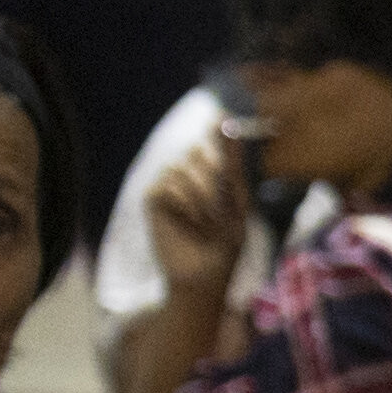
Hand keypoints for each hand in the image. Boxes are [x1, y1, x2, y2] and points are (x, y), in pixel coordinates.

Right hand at [143, 127, 254, 299]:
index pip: (215, 144)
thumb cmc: (226, 244)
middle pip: (196, 153)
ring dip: (198, 195)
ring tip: (204, 221)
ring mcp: (170, 187)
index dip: (217, 130)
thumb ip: (233, 168)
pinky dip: (180, 202)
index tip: (222, 116)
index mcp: (215, 176)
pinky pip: (164, 185)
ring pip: (180, 169)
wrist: (205, 276)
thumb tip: (231, 130)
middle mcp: (191, 177)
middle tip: (218, 207)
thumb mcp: (237, 204)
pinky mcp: (153, 201)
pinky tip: (188, 220)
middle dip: (211, 178)